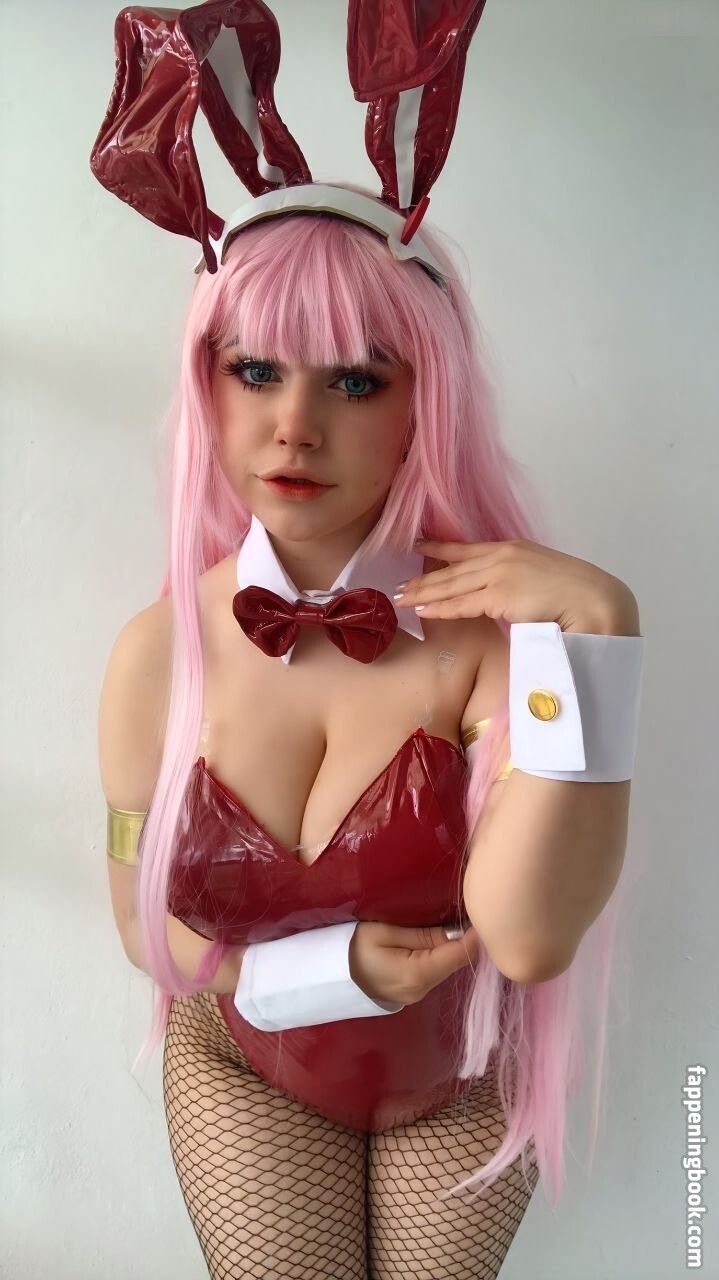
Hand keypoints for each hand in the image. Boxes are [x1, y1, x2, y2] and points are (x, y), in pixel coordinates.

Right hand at [349, 921, 479, 1005]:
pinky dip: (441, 955)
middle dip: (466, 939)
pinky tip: (440, 939)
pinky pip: (435, 971)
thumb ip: (424, 934)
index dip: (475, 935)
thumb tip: (457, 930)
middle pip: (455, 962)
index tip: (481, 914)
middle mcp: (422, 990)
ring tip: (457, 921)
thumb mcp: (385, 932)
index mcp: (418, 974)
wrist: (328, 976)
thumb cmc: (352, 947)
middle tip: (471, 912)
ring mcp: (417, 995)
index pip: (459, 955)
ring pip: (446, 967)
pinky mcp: (412, 993)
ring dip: (453, 946)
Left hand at [394, 538, 639, 634]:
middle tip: (399, 584)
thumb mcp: (541, 576)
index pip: (468, 547)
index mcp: (512, 548)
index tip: (418, 545)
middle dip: (424, 577)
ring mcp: (499, 575)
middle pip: (453, 568)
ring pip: (452, 585)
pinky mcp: (499, 596)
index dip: (440, 547)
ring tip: (401, 598)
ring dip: (424, 593)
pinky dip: (440, 607)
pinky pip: (462, 604)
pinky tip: (422, 609)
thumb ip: (518, 579)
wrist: (593, 599)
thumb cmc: (575, 593)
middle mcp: (502, 557)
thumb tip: (505, 593)